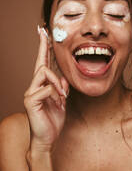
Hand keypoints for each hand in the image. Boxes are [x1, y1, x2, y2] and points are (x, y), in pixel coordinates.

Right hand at [24, 26, 68, 151]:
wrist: (48, 137)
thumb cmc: (54, 118)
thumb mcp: (62, 99)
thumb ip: (62, 86)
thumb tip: (63, 77)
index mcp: (43, 84)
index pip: (42, 61)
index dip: (43, 46)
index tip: (43, 32)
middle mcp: (34, 85)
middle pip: (41, 63)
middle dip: (45, 51)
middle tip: (48, 45)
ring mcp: (31, 92)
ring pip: (44, 72)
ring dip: (57, 84)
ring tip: (62, 98)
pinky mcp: (30, 100)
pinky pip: (46, 88)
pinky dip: (56, 95)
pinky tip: (58, 104)